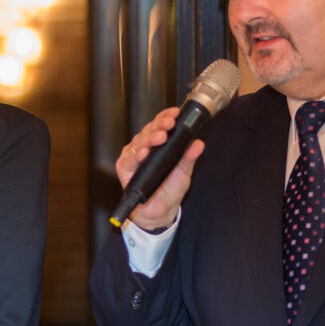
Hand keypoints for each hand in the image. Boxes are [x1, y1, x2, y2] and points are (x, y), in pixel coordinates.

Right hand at [116, 107, 204, 231]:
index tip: (175, 113)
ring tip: (160, 137)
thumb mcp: (183, 172)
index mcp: (157, 144)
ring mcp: (133, 156)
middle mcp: (144, 147)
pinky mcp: (125, 168)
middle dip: (159, 125)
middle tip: (169, 124)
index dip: (165, 116)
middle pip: (149, 130)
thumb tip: (198, 143)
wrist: (159, 212)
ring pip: (139, 141)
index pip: (159, 125)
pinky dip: (136, 155)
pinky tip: (144, 152)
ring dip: (150, 137)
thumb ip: (189, 157)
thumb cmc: (169, 190)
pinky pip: (130, 158)